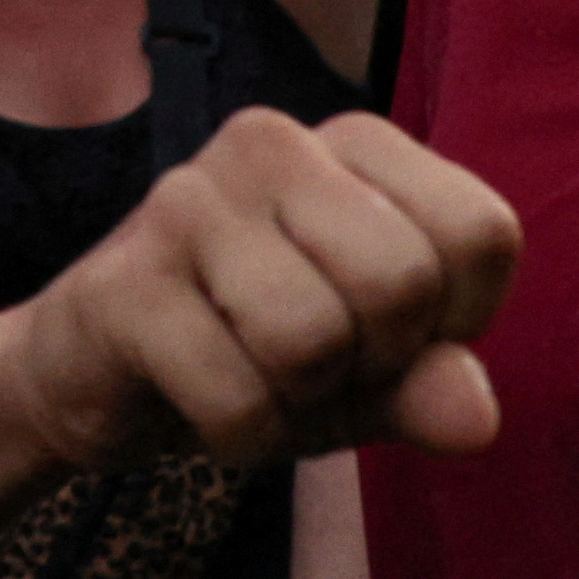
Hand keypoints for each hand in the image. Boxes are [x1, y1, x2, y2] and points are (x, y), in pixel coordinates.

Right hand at [0, 108, 513, 478]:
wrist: (97, 379)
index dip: (454, 323)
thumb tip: (476, 419)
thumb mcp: (370, 376)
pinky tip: (202, 404)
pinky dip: (240, 435)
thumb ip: (432, 385)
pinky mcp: (125, 281)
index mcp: (353, 144)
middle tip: (315, 366)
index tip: (388, 334)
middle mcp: (272, 144)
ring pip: (314, 340)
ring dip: (297, 405)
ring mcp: (188, 201)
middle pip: (400, 282)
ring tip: (256, 380)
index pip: (481, 233)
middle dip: (370, 366)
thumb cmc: (258, 355)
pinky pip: (237, 397)